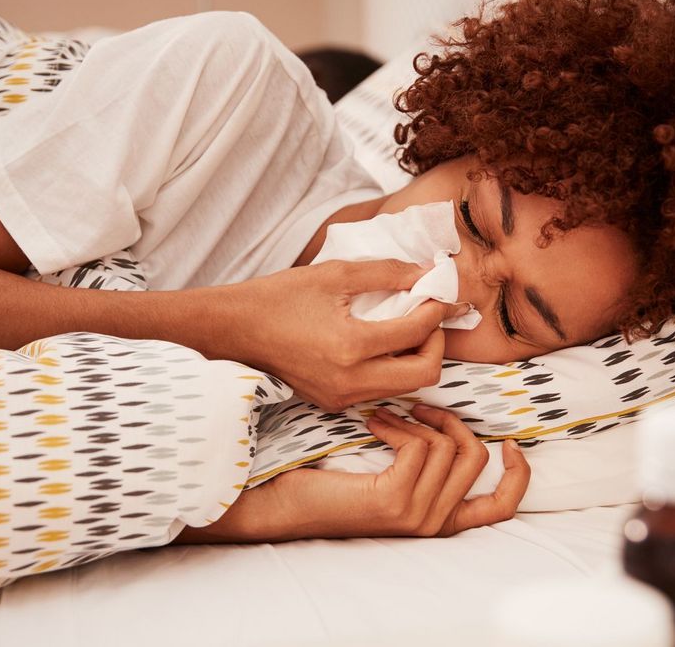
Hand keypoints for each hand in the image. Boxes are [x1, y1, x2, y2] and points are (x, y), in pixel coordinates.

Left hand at [172, 404, 530, 543]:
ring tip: (386, 414)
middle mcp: (434, 523)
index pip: (502, 507)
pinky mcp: (395, 500)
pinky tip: (374, 422)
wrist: (285, 504)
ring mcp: (416, 514)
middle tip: (420, 406)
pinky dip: (398, 425)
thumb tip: (453, 416)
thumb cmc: (332, 484)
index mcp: (441, 520)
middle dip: (452, 420)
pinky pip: (419, 447)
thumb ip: (427, 461)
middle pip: (474, 456)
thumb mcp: (393, 473)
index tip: (507, 440)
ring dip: (416, 419)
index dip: (517, 473)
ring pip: (446, 446)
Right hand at [219, 259, 468, 410]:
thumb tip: (426, 272)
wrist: (235, 329)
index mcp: (351, 346)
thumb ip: (387, 272)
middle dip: (436, 344)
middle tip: (428, 318)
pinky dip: (392, 369)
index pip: (417, 332)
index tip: (438, 293)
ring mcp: (341, 397)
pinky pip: (380, 391)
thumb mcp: (335, 274)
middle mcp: (350, 380)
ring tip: (406, 328)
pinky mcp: (333, 403)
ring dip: (416, 359)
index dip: (437, 309)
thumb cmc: (280, 296)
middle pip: (425, 375)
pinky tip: (381, 345)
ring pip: (405, 388)